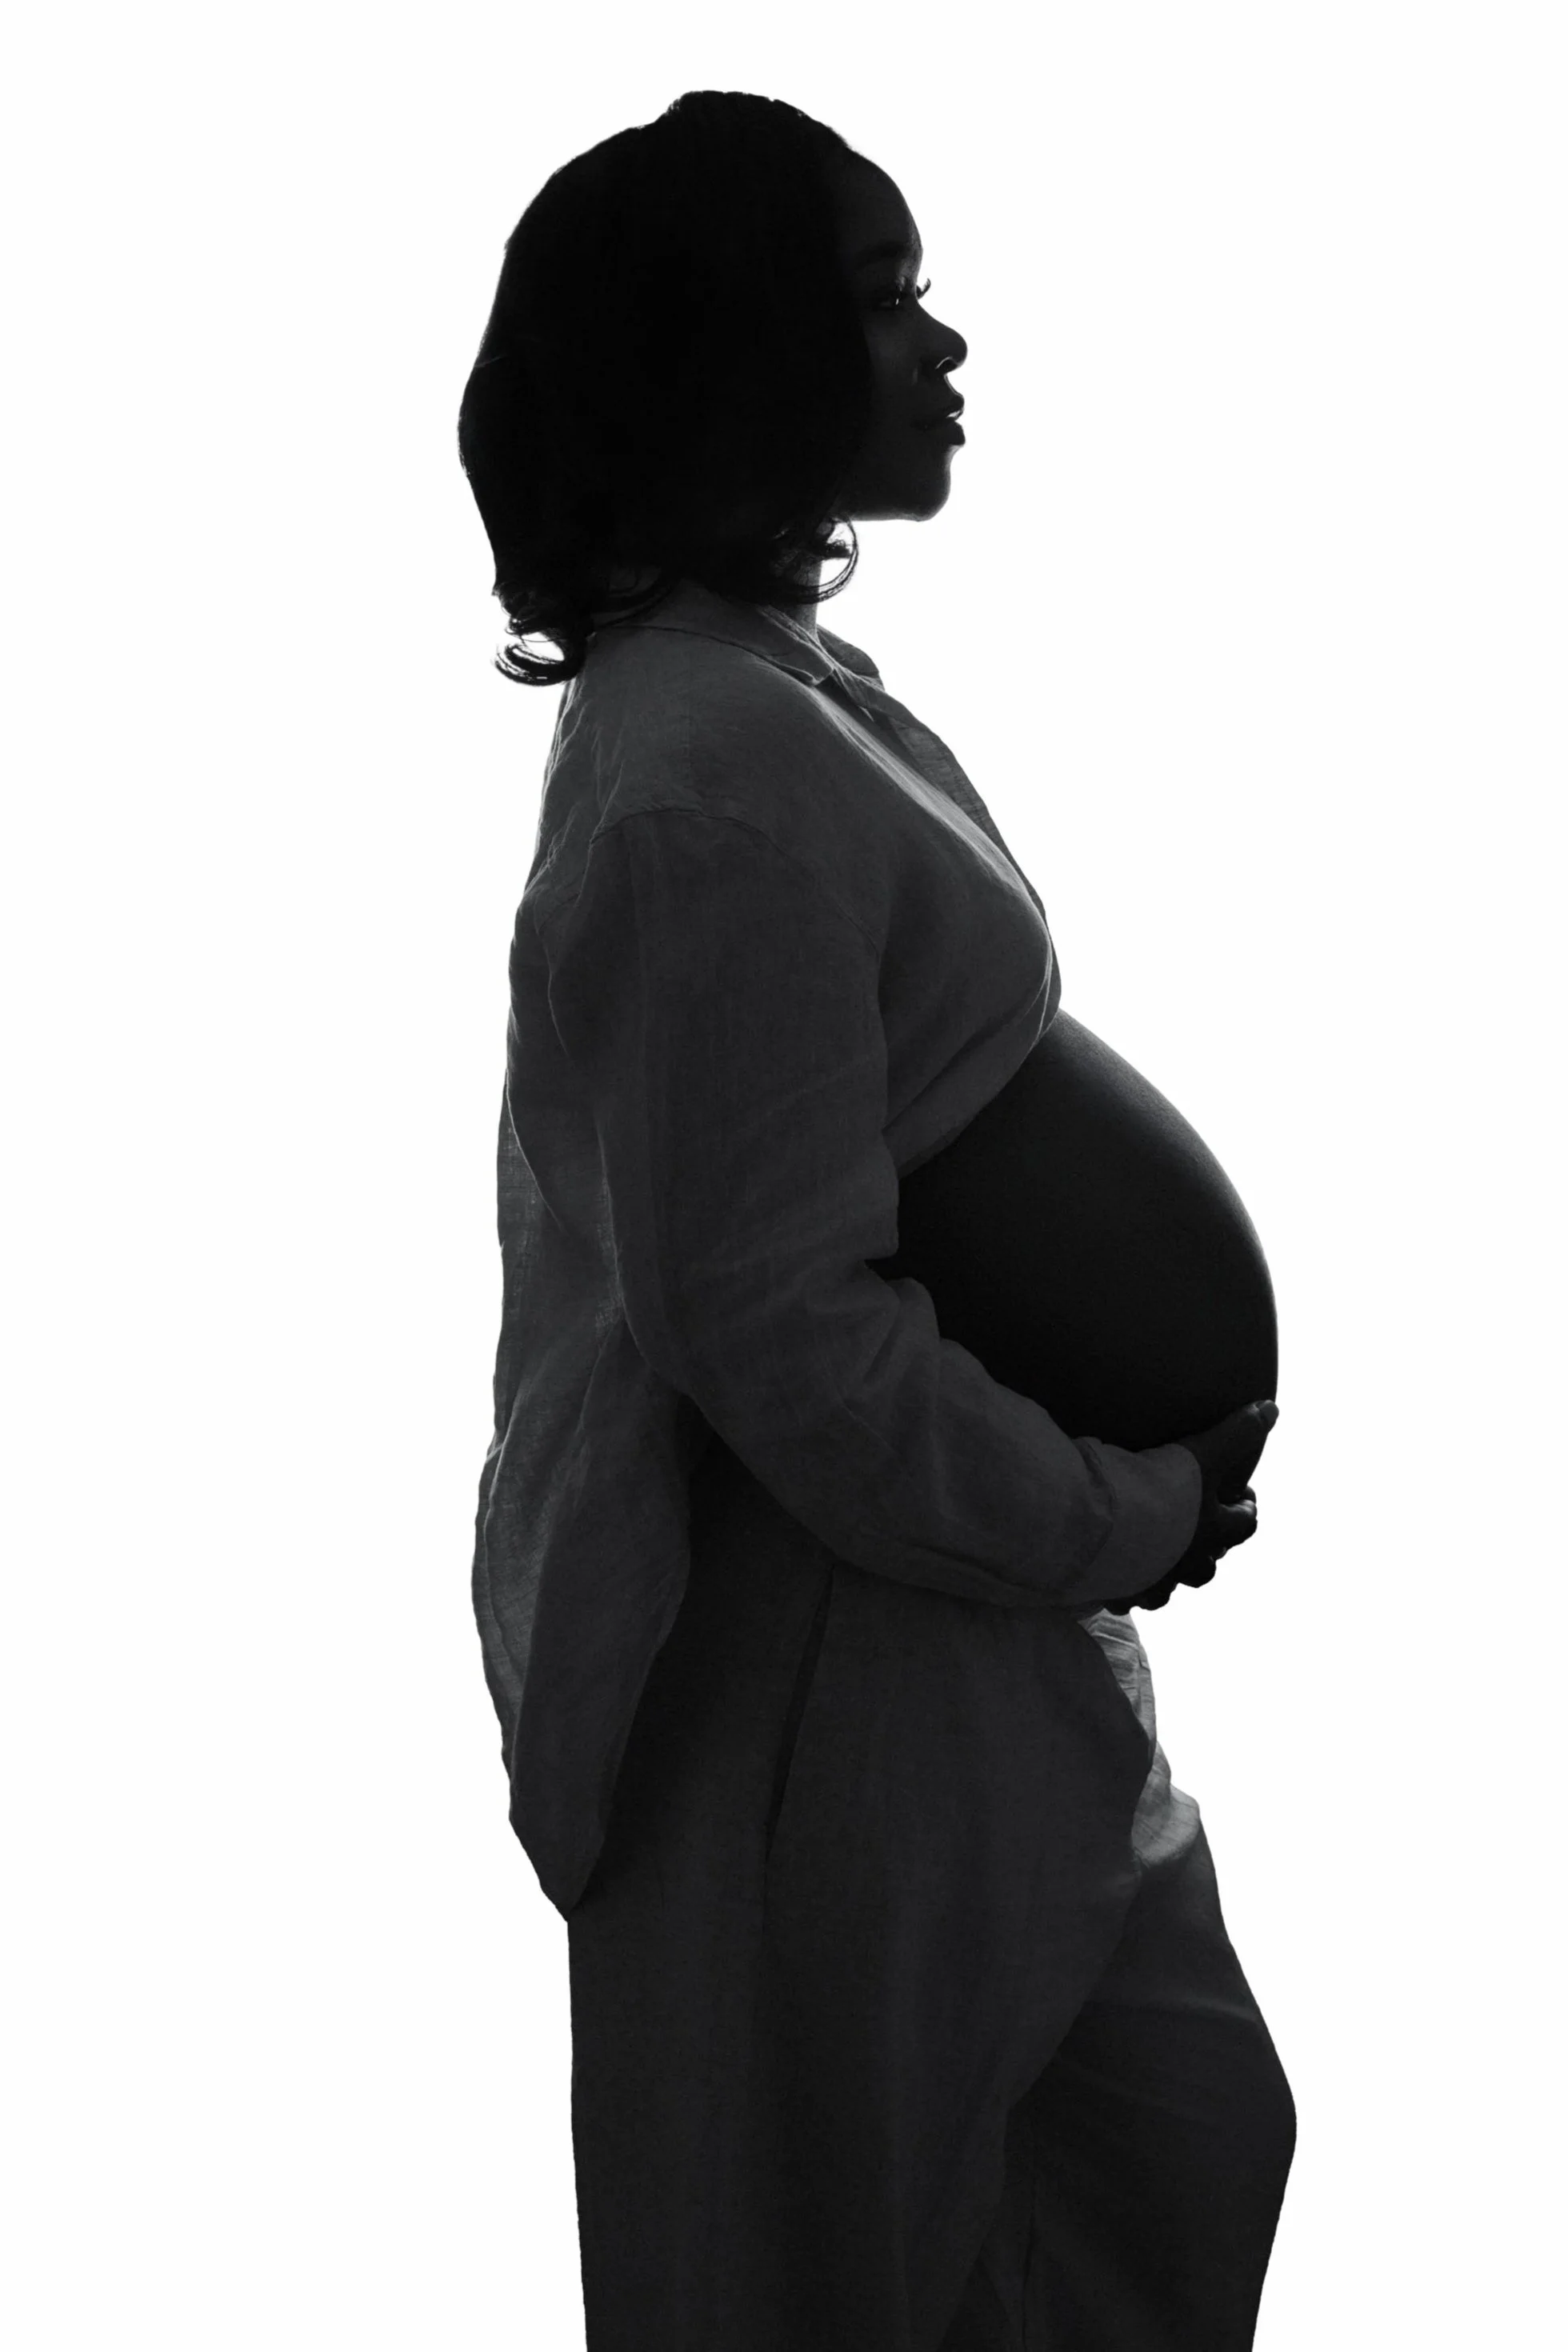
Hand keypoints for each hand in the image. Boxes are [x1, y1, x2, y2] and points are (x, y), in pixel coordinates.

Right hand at [1103, 1397, 1278, 1613]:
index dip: (1245, 1508)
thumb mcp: (1201, 1453)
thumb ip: (1236, 1432)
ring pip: (1168, 1588)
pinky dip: (1124, 1588)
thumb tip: (1273, 1409)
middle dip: (1206, 1548)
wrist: (1102, 1524)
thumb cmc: (1157, 1490)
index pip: (1245, 1524)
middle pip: (1209, 1565)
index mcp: (1214, 1533)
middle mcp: (1190, 1566)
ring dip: (1166, 1573)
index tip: (1239, 1493)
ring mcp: (1155, 1585)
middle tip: (1193, 1524)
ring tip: (1151, 1554)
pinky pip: (1127, 1598)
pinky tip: (1113, 1575)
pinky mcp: (1120, 1594)